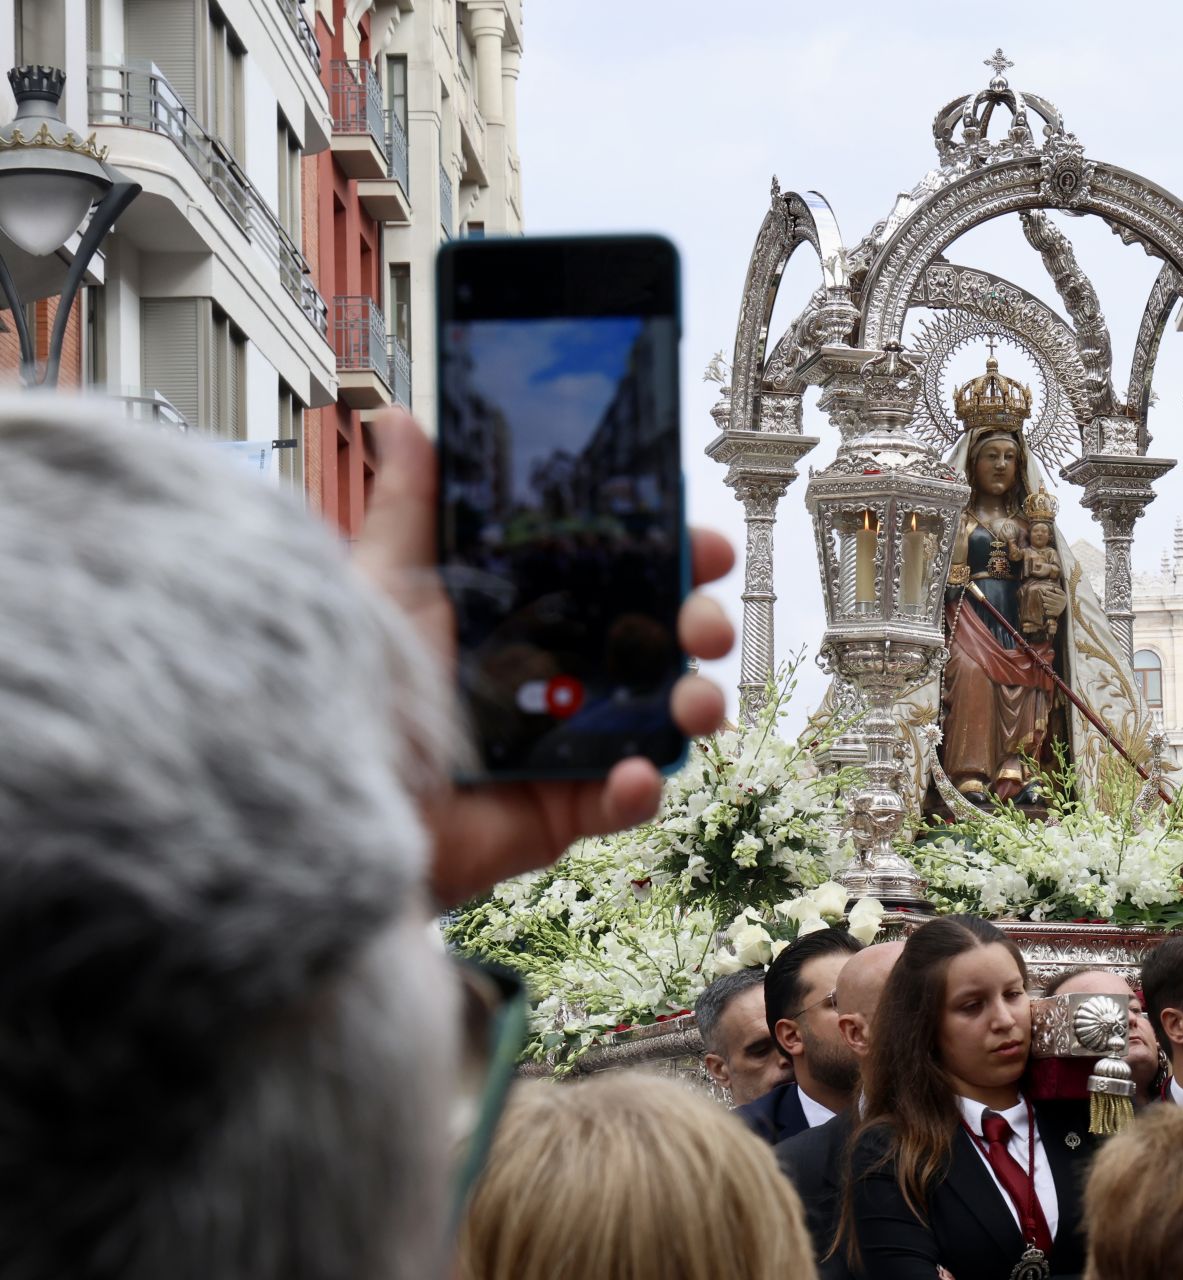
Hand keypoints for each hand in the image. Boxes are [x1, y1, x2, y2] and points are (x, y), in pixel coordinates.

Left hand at [356, 410, 735, 903]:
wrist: (327, 797)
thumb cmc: (353, 689)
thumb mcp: (386, 585)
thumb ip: (408, 509)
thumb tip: (398, 418)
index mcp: (532, 614)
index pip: (621, 575)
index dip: (671, 556)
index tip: (700, 541)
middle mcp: (561, 673)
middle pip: (660, 641)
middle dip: (702, 624)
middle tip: (704, 623)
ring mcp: (570, 742)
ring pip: (663, 718)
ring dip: (697, 703)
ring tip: (693, 702)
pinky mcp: (565, 808)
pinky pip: (625, 799)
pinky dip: (641, 787)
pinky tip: (632, 773)